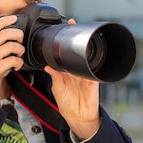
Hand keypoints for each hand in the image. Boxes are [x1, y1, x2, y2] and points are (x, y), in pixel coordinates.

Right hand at [0, 15, 24, 101]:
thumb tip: (5, 37)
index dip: (4, 20)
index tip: (14, 18)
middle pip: (4, 33)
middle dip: (17, 34)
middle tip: (21, 39)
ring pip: (11, 46)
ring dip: (20, 49)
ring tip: (20, 54)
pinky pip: (13, 60)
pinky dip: (19, 62)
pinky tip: (17, 65)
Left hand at [44, 19, 100, 139]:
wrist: (79, 117)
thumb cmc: (67, 104)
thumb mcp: (57, 90)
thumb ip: (55, 78)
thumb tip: (48, 66)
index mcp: (66, 71)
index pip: (64, 54)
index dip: (63, 42)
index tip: (62, 30)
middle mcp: (76, 70)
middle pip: (77, 51)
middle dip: (76, 37)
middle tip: (73, 25)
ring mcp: (85, 74)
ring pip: (86, 57)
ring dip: (85, 46)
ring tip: (82, 34)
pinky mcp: (93, 80)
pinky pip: (94, 69)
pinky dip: (93, 62)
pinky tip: (91, 54)